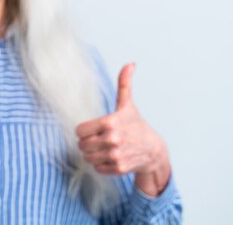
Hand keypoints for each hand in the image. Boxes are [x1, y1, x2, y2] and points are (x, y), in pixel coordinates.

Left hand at [75, 63, 170, 195]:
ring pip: (87, 157)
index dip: (84, 130)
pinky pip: (97, 168)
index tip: (93, 129)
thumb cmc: (136, 125)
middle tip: (99, 139)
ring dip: (93, 154)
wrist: (153, 150)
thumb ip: (124, 84)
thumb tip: (130, 64)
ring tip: (104, 148)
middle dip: (88, 142)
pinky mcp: (118, 168)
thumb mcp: (128, 105)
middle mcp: (112, 139)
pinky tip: (111, 157)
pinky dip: (101, 164)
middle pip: (82, 145)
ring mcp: (115, 155)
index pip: (79, 131)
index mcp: (111, 122)